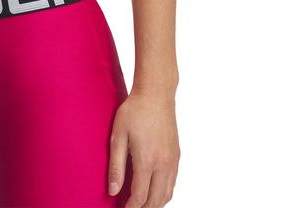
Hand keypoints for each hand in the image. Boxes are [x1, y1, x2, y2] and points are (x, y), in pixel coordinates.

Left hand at [107, 87, 179, 206]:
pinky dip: (164, 193)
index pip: (140, 196)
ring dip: (154, 203)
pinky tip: (154, 191)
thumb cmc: (134, 111)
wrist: (156, 94)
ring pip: (167, 194)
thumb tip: (113, 191)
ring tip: (140, 204)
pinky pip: (172, 183)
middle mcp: (163, 164)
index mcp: (147, 160)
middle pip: (155, 200)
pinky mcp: (177, 155)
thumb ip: (115, 165)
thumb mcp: (118, 135)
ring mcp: (172, 160)